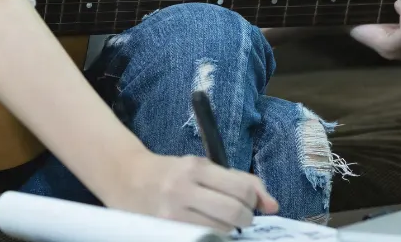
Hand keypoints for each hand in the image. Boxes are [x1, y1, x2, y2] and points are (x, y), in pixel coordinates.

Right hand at [102, 149, 278, 232]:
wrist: (126, 178)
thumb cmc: (171, 172)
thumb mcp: (202, 166)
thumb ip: (239, 180)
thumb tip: (273, 206)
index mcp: (195, 168)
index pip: (240, 189)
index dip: (252, 200)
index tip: (248, 203)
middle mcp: (182, 189)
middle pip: (234, 213)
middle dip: (245, 219)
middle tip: (240, 219)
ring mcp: (172, 214)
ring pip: (220, 232)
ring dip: (228, 231)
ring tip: (219, 223)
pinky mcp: (165, 231)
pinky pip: (202, 239)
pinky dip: (211, 237)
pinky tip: (207, 231)